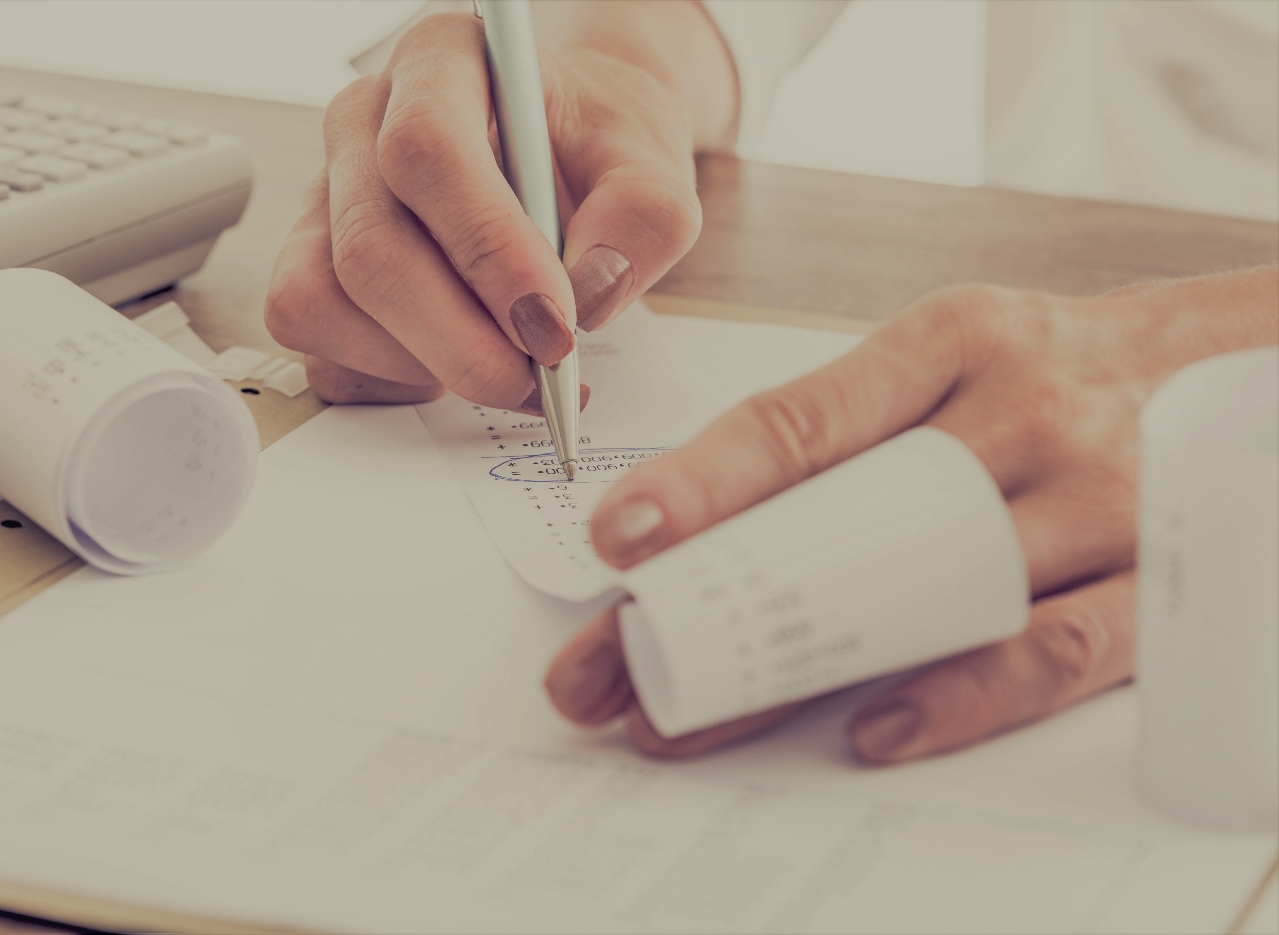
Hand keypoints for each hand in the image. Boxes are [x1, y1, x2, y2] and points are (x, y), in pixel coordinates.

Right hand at [264, 2, 734, 410]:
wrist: (569, 153)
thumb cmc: (597, 146)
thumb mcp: (654, 160)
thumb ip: (644, 216)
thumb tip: (589, 293)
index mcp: (439, 62)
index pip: (427, 150)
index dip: (488, 252)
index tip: (553, 326)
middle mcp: (361, 123)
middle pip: (370, 247)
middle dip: (461, 341)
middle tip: (539, 380)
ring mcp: (323, 199)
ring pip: (324, 301)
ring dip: (422, 363)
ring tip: (505, 366)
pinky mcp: (311, 267)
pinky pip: (318, 343)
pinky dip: (388, 378)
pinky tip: (453, 364)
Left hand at [546, 267, 1278, 761]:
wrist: (1218, 366)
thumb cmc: (1051, 369)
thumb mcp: (950, 358)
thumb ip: (849, 427)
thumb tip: (706, 525)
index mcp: (949, 342)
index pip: (803, 417)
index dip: (703, 481)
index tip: (619, 539)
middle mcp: (1020, 411)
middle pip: (844, 520)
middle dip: (712, 608)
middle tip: (611, 673)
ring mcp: (1093, 494)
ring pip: (929, 592)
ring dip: (799, 671)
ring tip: (699, 722)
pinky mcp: (1150, 573)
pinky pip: (1051, 649)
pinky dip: (959, 697)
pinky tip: (873, 727)